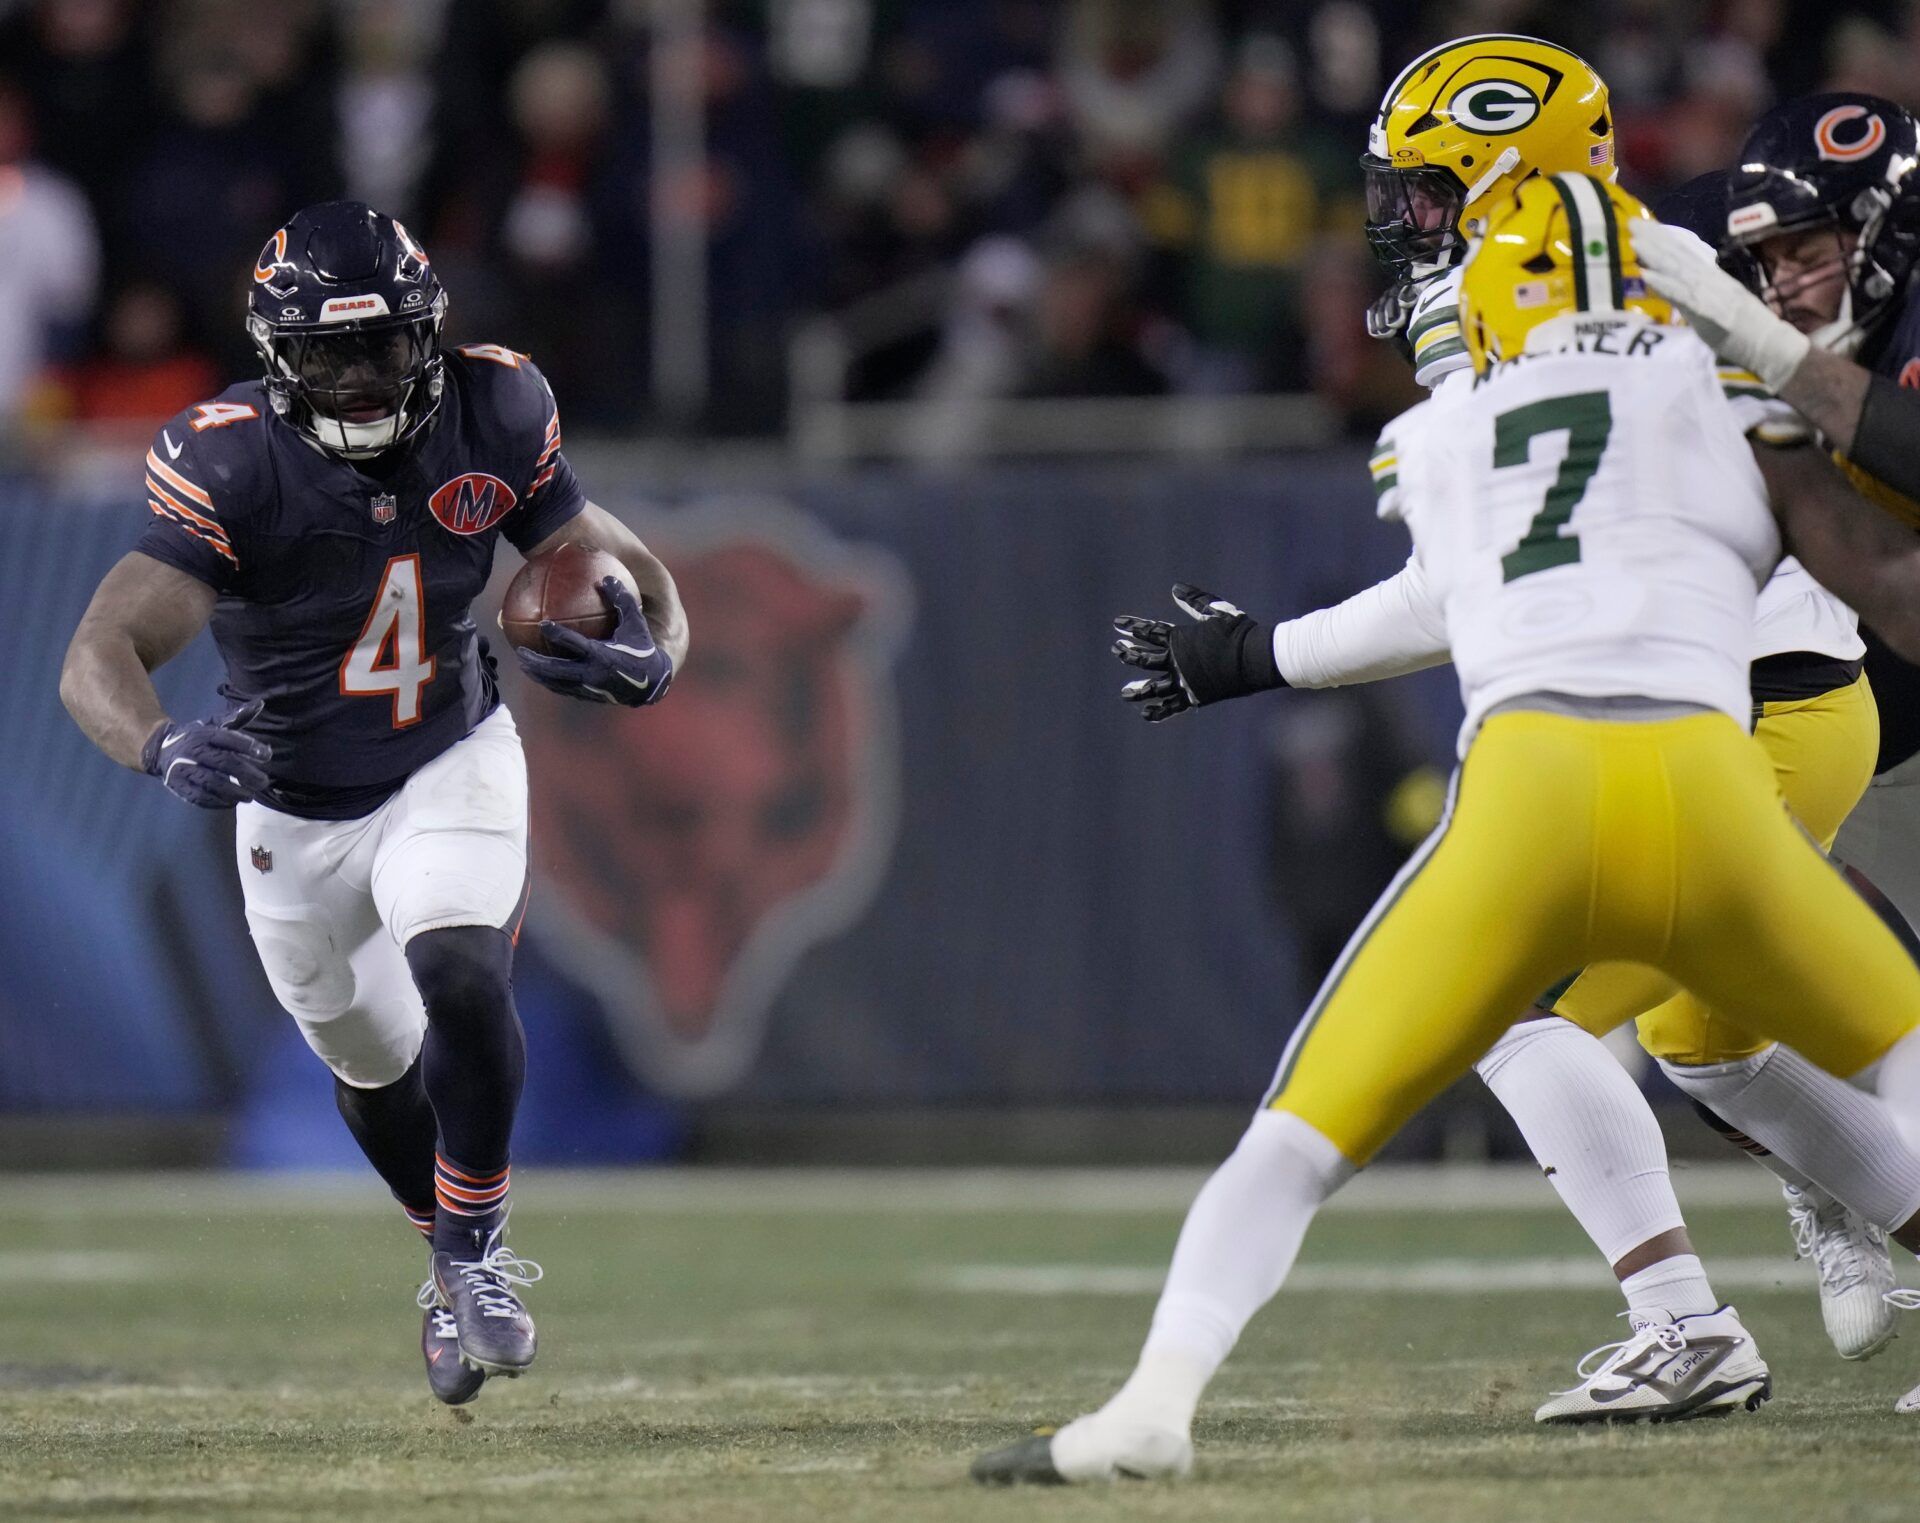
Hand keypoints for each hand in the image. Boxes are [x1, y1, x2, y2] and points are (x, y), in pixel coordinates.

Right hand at [141, 699, 271, 807]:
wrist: (159, 748)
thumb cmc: (196, 737)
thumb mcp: (214, 724)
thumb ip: (237, 717)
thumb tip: (261, 703)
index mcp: (204, 734)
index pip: (228, 739)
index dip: (249, 746)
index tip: (267, 755)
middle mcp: (193, 750)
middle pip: (222, 762)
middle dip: (246, 773)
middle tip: (264, 782)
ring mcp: (183, 768)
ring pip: (210, 782)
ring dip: (232, 791)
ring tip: (249, 796)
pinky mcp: (177, 785)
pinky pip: (197, 796)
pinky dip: (215, 802)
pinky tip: (230, 803)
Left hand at [514, 575, 673, 706]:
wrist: (652, 683)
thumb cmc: (643, 648)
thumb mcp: (636, 623)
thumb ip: (622, 600)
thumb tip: (607, 578)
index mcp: (604, 655)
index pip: (576, 644)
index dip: (558, 634)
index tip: (543, 624)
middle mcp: (594, 674)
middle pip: (558, 670)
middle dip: (537, 662)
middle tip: (520, 652)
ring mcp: (590, 688)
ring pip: (558, 683)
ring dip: (539, 675)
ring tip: (523, 665)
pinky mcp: (590, 696)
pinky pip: (565, 689)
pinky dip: (551, 682)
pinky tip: (541, 675)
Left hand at [1111, 583, 1283, 721]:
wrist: (1254, 658)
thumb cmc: (1237, 632)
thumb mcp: (1216, 611)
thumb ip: (1194, 600)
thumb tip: (1174, 589)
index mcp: (1179, 638)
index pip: (1150, 631)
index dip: (1133, 627)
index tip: (1117, 624)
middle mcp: (1176, 660)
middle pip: (1145, 658)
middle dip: (1129, 653)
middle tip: (1117, 649)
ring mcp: (1183, 680)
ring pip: (1153, 687)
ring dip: (1137, 690)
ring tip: (1124, 694)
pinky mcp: (1194, 697)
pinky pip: (1171, 707)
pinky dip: (1158, 712)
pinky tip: (1145, 714)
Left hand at [1632, 219, 1811, 389]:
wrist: (1770, 344)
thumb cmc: (1746, 331)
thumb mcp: (1717, 308)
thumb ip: (1696, 297)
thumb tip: (1673, 288)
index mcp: (1712, 279)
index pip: (1684, 255)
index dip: (1664, 240)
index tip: (1643, 227)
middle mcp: (1709, 280)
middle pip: (1678, 256)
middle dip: (1654, 239)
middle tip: (1631, 222)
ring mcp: (1709, 293)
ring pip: (1677, 270)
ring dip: (1655, 256)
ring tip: (1635, 241)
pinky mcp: (1707, 310)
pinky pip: (1682, 296)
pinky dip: (1664, 284)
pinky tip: (1646, 275)